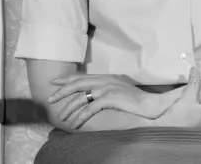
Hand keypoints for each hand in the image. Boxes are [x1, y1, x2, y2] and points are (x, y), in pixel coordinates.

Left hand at [48, 74, 172, 128]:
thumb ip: (107, 89)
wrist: (149, 104)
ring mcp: (107, 87)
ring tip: (62, 118)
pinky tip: (74, 124)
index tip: (54, 82)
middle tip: (50, 99)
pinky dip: (79, 117)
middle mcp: (106, 79)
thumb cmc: (136, 100)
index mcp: (107, 76)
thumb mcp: (119, 89)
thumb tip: (92, 95)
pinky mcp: (110, 97)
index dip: (67, 78)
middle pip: (78, 83)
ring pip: (80, 97)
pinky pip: (89, 109)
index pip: (83, 76)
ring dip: (69, 108)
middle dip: (62, 91)